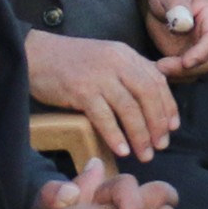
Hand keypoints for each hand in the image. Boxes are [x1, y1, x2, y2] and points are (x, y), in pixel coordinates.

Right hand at [23, 30, 180, 158]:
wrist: (34, 54)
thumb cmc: (69, 61)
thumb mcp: (105, 57)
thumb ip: (127, 72)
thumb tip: (150, 96)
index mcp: (125, 55)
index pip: (157, 80)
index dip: (168, 106)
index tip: (172, 127)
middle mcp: (116, 62)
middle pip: (148, 95)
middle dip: (158, 124)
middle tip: (161, 146)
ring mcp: (99, 76)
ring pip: (129, 109)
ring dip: (140, 135)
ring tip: (145, 155)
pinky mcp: (81, 90)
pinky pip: (104, 117)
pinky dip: (115, 135)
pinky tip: (122, 150)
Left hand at [143, 0, 207, 76]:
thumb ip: (178, 4)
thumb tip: (184, 23)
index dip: (203, 53)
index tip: (185, 62)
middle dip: (186, 69)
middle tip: (160, 67)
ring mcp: (198, 50)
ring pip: (195, 72)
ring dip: (176, 75)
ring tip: (152, 69)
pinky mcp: (184, 58)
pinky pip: (182, 73)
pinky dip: (169, 75)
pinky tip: (152, 70)